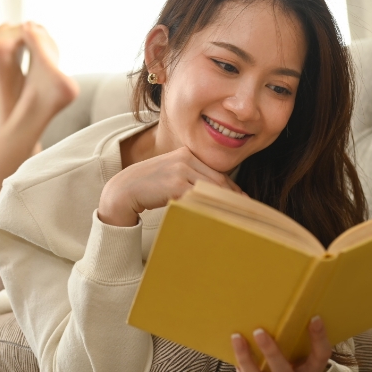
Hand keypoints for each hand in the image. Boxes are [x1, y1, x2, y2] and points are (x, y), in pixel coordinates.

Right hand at [98, 146, 242, 226]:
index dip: (233, 190)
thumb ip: (191, 178)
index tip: (245, 201)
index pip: (217, 173)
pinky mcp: (175, 184)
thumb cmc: (150, 186)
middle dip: (233, 198)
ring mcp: (180, 170)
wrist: (125, 189)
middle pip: (218, 181)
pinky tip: (216, 218)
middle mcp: (185, 158)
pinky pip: (198, 198)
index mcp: (186, 154)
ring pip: (211, 190)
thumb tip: (215, 194)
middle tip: (247, 212)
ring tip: (236, 217)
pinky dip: (208, 208)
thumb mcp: (172, 174)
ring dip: (224, 204)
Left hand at [231, 316, 331, 371]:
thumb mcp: (299, 351)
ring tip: (237, 337)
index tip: (314, 318)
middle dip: (271, 353)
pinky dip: (239, 364)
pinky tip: (233, 347)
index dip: (319, 338)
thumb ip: (295, 336)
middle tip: (259, 331)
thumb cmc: (292, 358)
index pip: (320, 356)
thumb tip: (282, 305)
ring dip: (246, 358)